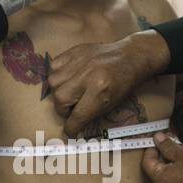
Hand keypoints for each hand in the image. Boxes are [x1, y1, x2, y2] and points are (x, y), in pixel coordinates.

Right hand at [47, 30, 170, 136]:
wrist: (130, 57)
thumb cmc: (122, 83)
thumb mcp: (110, 104)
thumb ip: (89, 114)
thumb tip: (72, 126)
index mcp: (100, 91)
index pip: (77, 116)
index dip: (72, 128)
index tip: (70, 130)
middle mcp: (87, 76)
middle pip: (60, 99)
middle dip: (63, 110)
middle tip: (71, 110)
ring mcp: (79, 62)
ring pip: (53, 83)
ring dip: (58, 93)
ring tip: (69, 94)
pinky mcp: (74, 52)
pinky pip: (53, 67)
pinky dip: (57, 76)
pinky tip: (66, 79)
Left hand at [141, 131, 182, 182]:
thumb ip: (168, 146)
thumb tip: (158, 139)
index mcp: (161, 179)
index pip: (147, 162)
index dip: (152, 148)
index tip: (161, 140)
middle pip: (158, 170)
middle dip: (164, 155)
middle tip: (175, 144)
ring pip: (169, 178)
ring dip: (174, 166)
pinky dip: (182, 176)